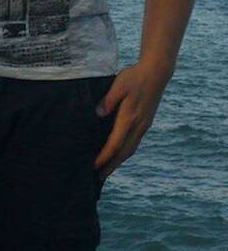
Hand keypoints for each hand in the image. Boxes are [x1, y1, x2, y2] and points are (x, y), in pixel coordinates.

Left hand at [93, 60, 169, 181]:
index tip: (94, 165)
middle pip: (124, 152)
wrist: (156, 73)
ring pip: (131, 149)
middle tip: (99, 177)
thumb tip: (98, 113)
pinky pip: (134, 142)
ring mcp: (144, 125)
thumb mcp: (118, 85)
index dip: (105, 156)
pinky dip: (126, 152)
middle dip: (111, 165)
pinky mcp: (146, 122)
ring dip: (119, 161)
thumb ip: (108, 100)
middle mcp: (138, 125)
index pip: (115, 143)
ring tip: (107, 169)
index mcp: (130, 118)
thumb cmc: (135, 77)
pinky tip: (120, 153)